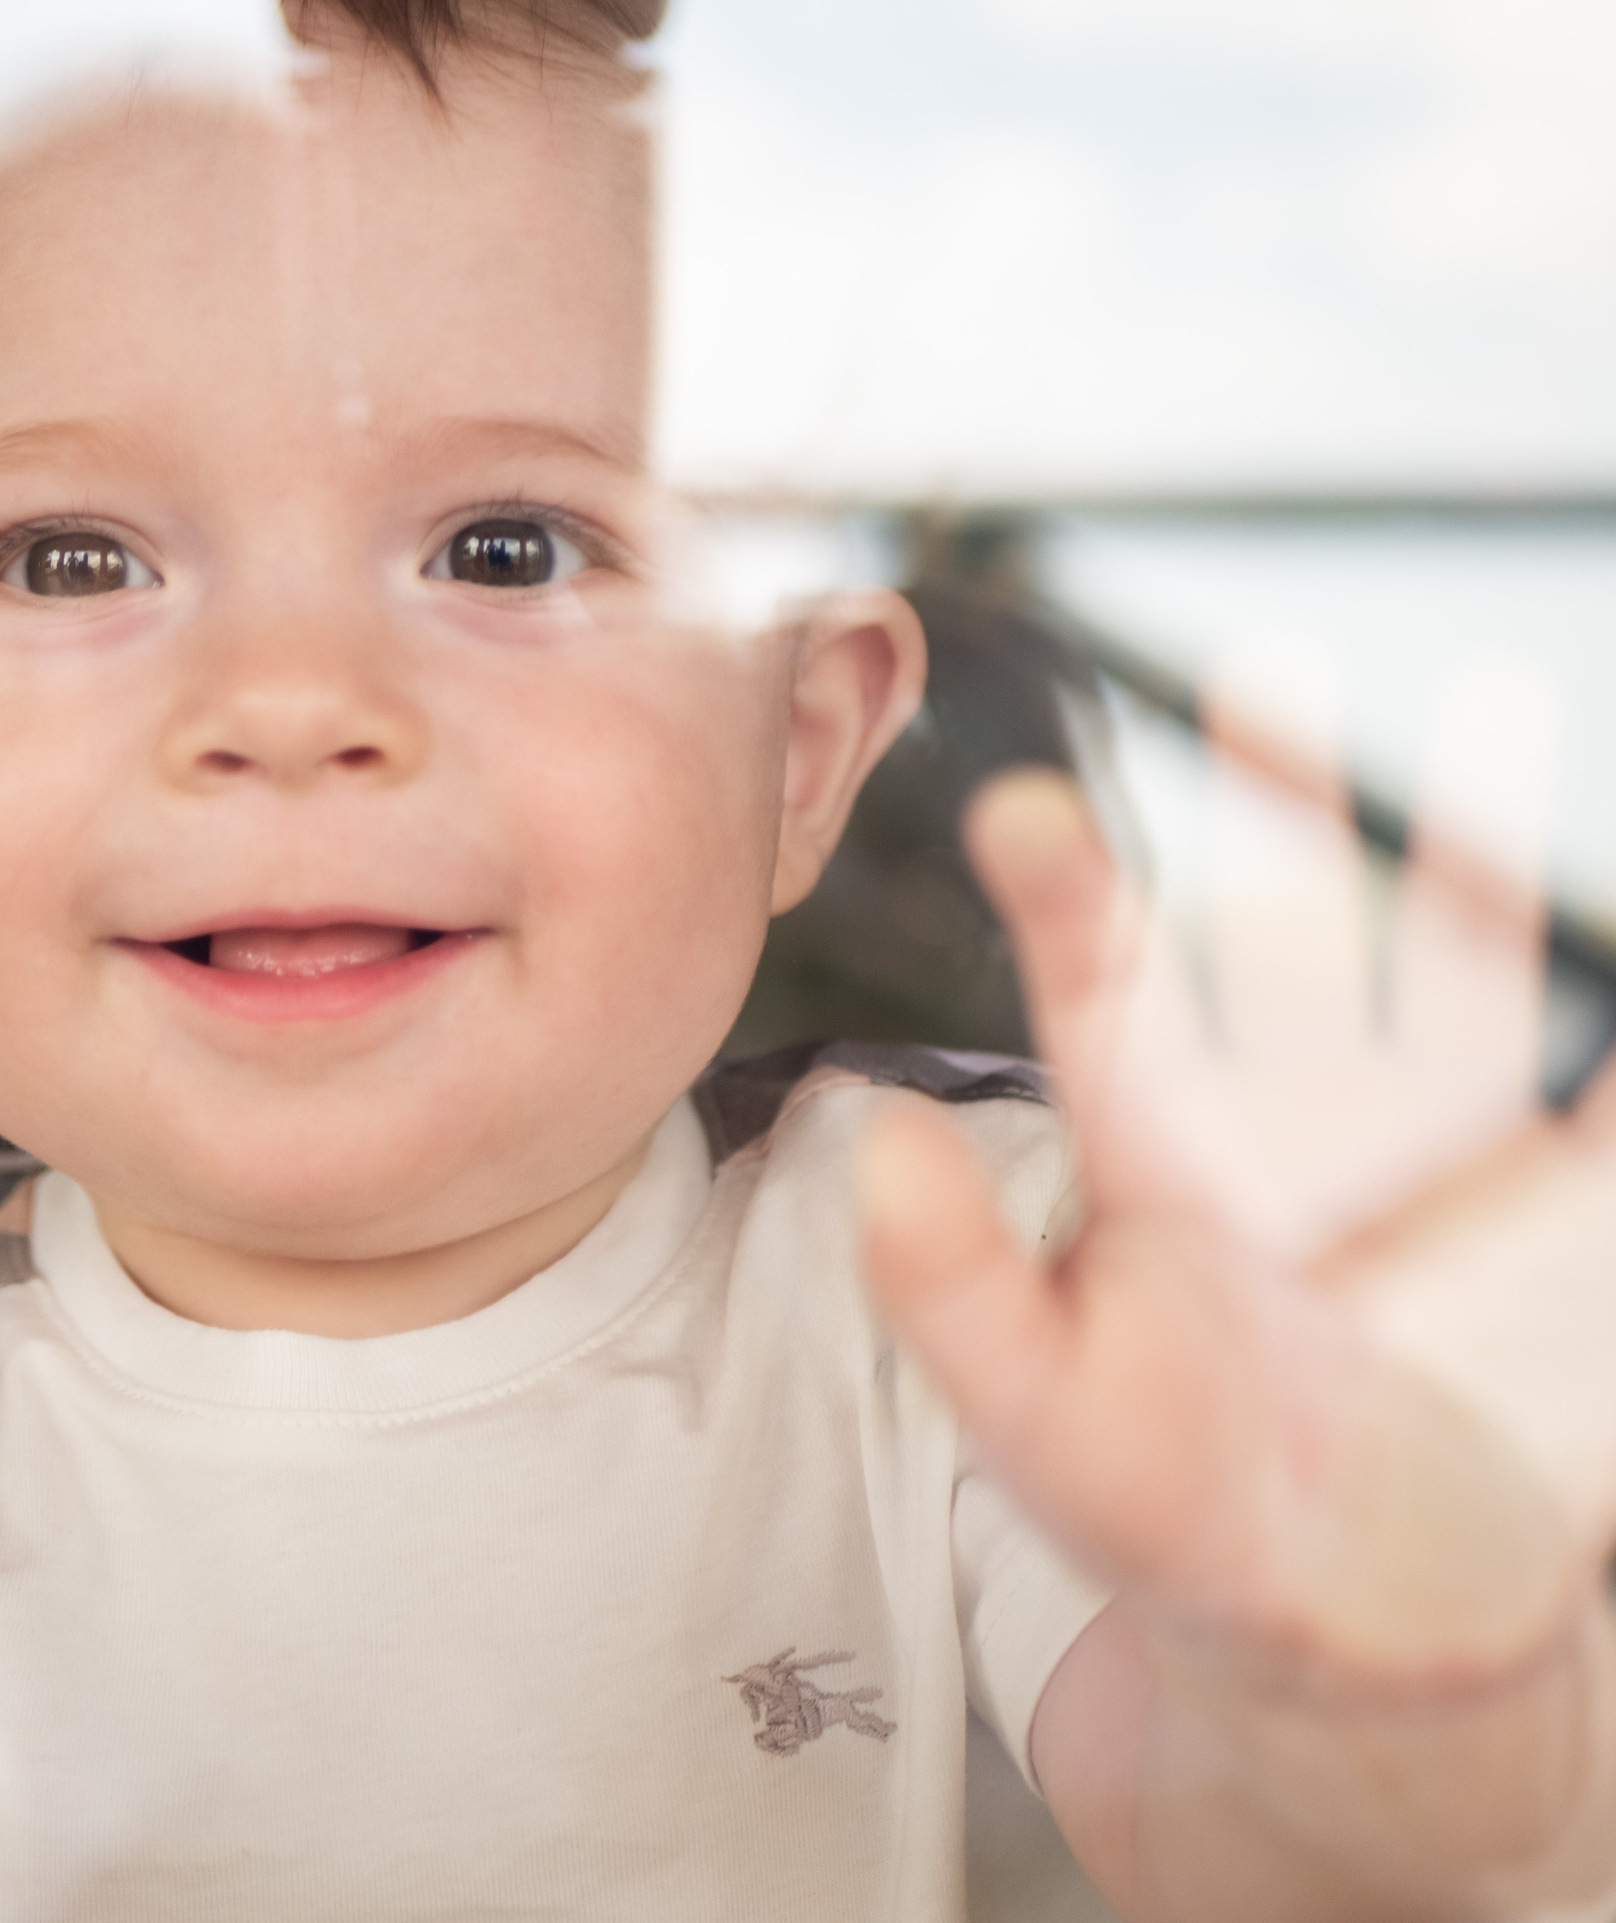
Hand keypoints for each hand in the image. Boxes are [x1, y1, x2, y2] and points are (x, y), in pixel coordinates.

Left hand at [861, 702, 1615, 1683]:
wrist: (1343, 1612)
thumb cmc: (1165, 1501)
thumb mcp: (1040, 1413)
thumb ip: (955, 1291)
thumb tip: (879, 1146)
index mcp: (1161, 1155)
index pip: (1108, 998)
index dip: (1070, 897)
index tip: (1019, 808)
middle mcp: (1292, 1124)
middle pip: (1285, 935)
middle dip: (1280, 804)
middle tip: (1257, 672)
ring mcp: (1432, 1161)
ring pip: (1450, 971)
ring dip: (1472, 851)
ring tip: (1499, 697)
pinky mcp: (1554, 1217)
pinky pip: (1610, 1112)